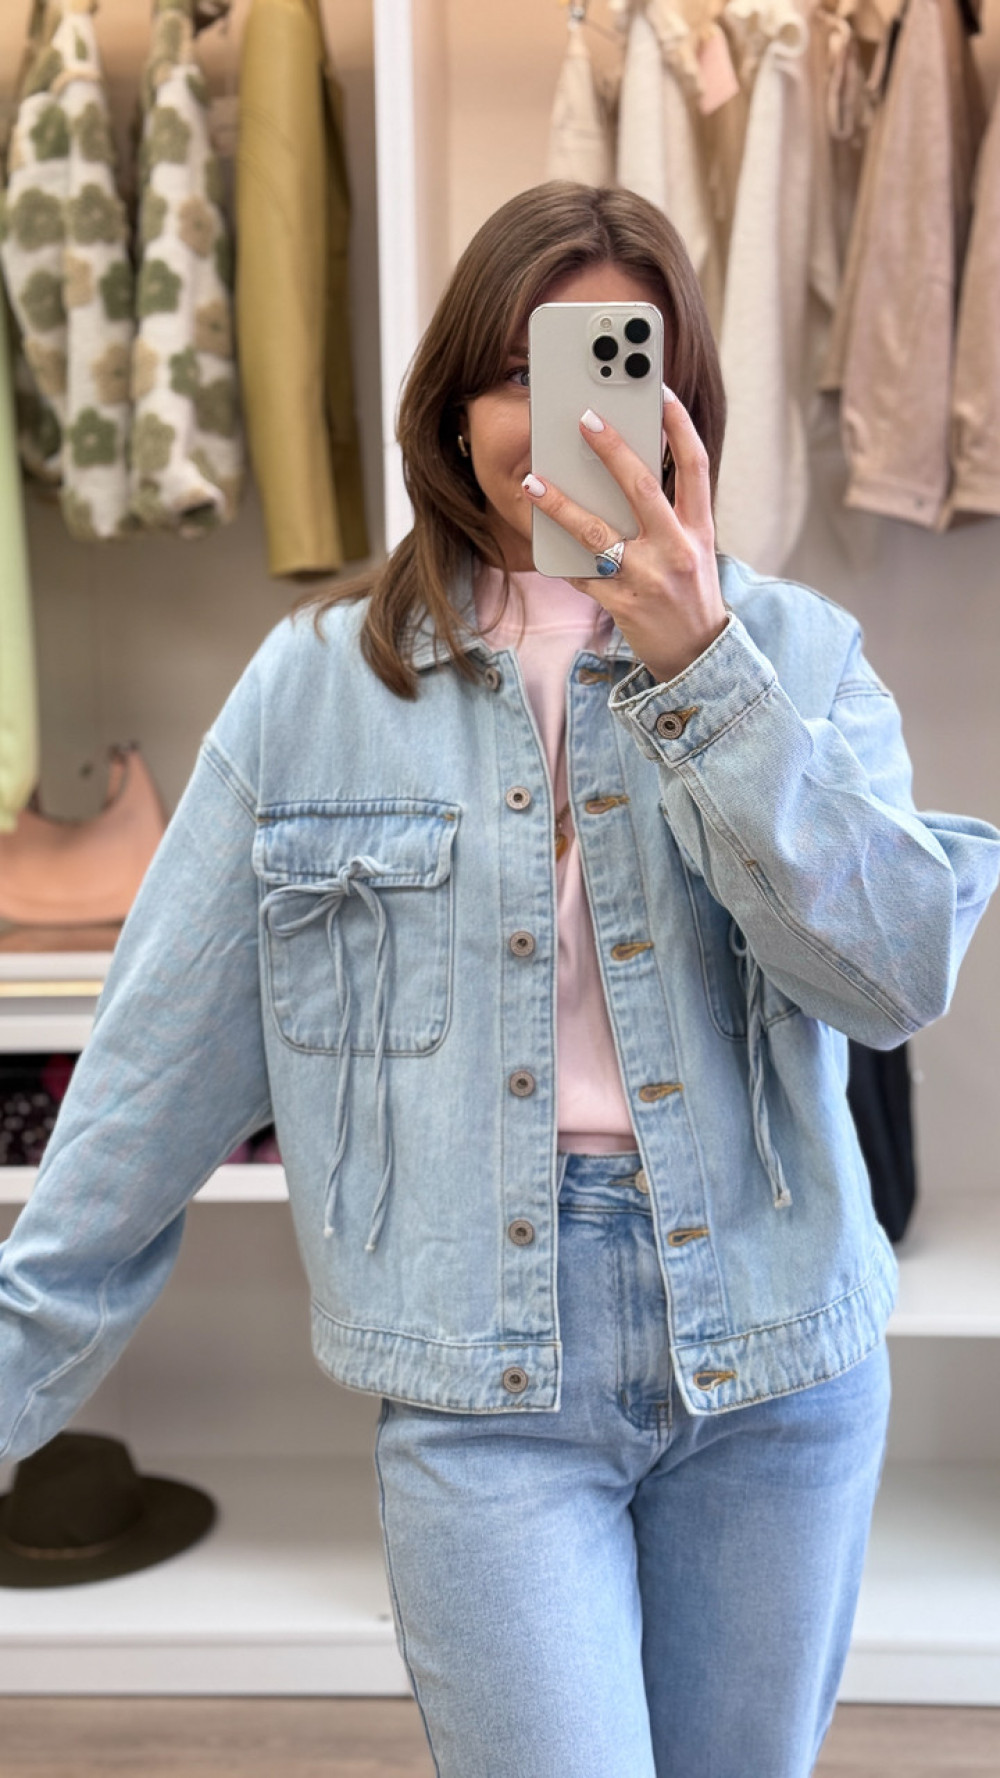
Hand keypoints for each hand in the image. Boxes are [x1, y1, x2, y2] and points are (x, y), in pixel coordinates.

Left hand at [521, 387, 727, 684]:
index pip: (694, 465)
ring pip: (597, 534)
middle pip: (642, 488)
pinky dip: (561, 556)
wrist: (696, 655)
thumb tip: (630, 468)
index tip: (661, 391)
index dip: (679, 425)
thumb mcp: (694, 547)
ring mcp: (648, 578)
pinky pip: (583, 574)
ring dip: (560, 505)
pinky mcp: (622, 604)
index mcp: (699, 528)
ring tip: (532, 483)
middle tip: (584, 418)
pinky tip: (542, 538)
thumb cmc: (689, 592)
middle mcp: (677, 549)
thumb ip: (670, 511)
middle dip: (612, 449)